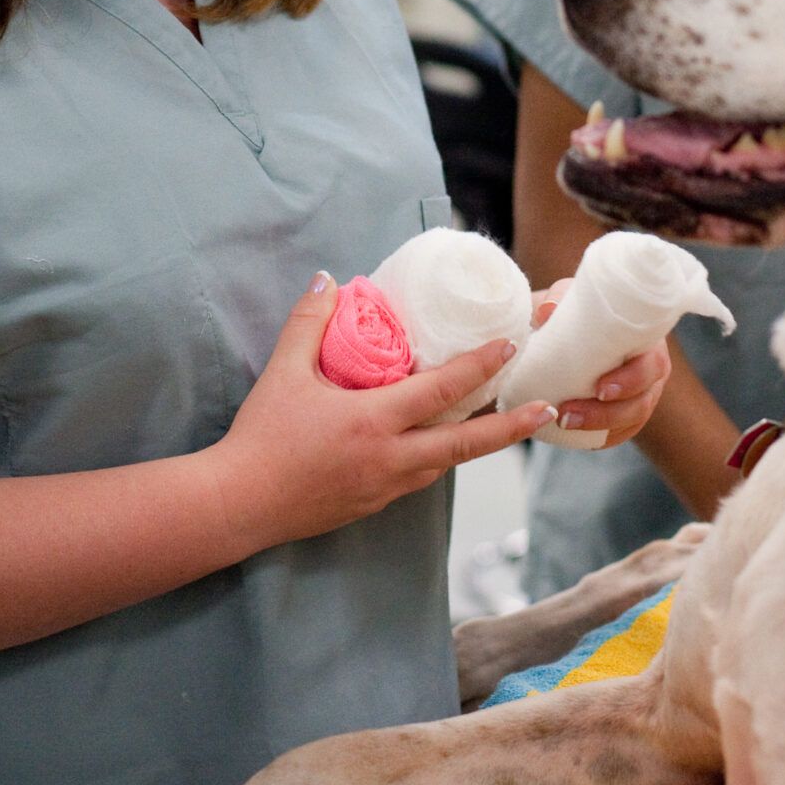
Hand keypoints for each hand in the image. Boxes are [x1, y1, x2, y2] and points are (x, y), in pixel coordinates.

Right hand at [210, 274, 556, 549]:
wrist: (239, 503)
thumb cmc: (262, 436)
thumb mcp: (283, 372)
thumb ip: (308, 322)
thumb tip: (329, 280)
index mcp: (374, 421)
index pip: (442, 391)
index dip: (480, 367)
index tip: (509, 348)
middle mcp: (391, 458)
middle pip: (466, 443)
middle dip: (510, 426)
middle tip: (545, 408)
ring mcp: (385, 487)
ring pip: (445, 464)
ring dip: (475, 444)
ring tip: (500, 422)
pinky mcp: (373, 504)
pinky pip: (418, 478)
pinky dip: (438, 458)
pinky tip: (438, 445)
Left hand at [526, 288, 671, 446]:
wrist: (571, 324)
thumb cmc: (579, 309)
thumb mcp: (569, 298)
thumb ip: (559, 298)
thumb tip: (547, 312)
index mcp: (648, 341)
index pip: (653, 364)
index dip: (631, 380)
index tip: (600, 388)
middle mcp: (651, 370)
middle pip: (643, 400)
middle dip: (610, 412)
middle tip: (569, 412)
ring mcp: (642, 394)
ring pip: (632, 420)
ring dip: (599, 425)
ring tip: (563, 421)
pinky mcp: (627, 411)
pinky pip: (620, 432)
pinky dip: (600, 436)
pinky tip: (573, 435)